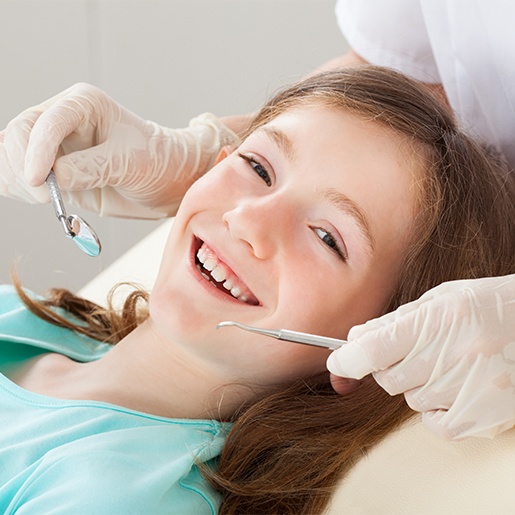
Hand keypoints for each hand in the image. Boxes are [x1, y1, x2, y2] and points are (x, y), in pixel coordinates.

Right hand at [0, 83, 238, 217]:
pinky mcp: (52, 169)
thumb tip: (54, 178)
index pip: (46, 121)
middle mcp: (63, 119)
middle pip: (18, 134)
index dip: (36, 151)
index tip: (38, 181)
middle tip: (46, 197)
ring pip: (11, 154)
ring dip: (18, 179)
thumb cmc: (157, 161)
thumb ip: (92, 168)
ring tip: (47, 199)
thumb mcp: (130, 162)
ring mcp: (54, 145)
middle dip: (23, 167)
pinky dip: (17, 188)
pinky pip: (18, 174)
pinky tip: (39, 198)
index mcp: (83, 104)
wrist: (166, 181)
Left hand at [327, 274, 514, 438]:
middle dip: (389, 365)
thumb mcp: (441, 300)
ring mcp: (467, 391)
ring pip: (410, 399)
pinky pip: (434, 423)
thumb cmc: (489, 306)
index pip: (371, 350)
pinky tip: (456, 387)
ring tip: (449, 363)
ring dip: (417, 384)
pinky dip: (436, 409)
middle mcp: (450, 357)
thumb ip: (395, 321)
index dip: (346, 359)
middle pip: (387, 377)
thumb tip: (355, 338)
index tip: (338, 361)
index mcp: (437, 321)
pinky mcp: (482, 418)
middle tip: (416, 350)